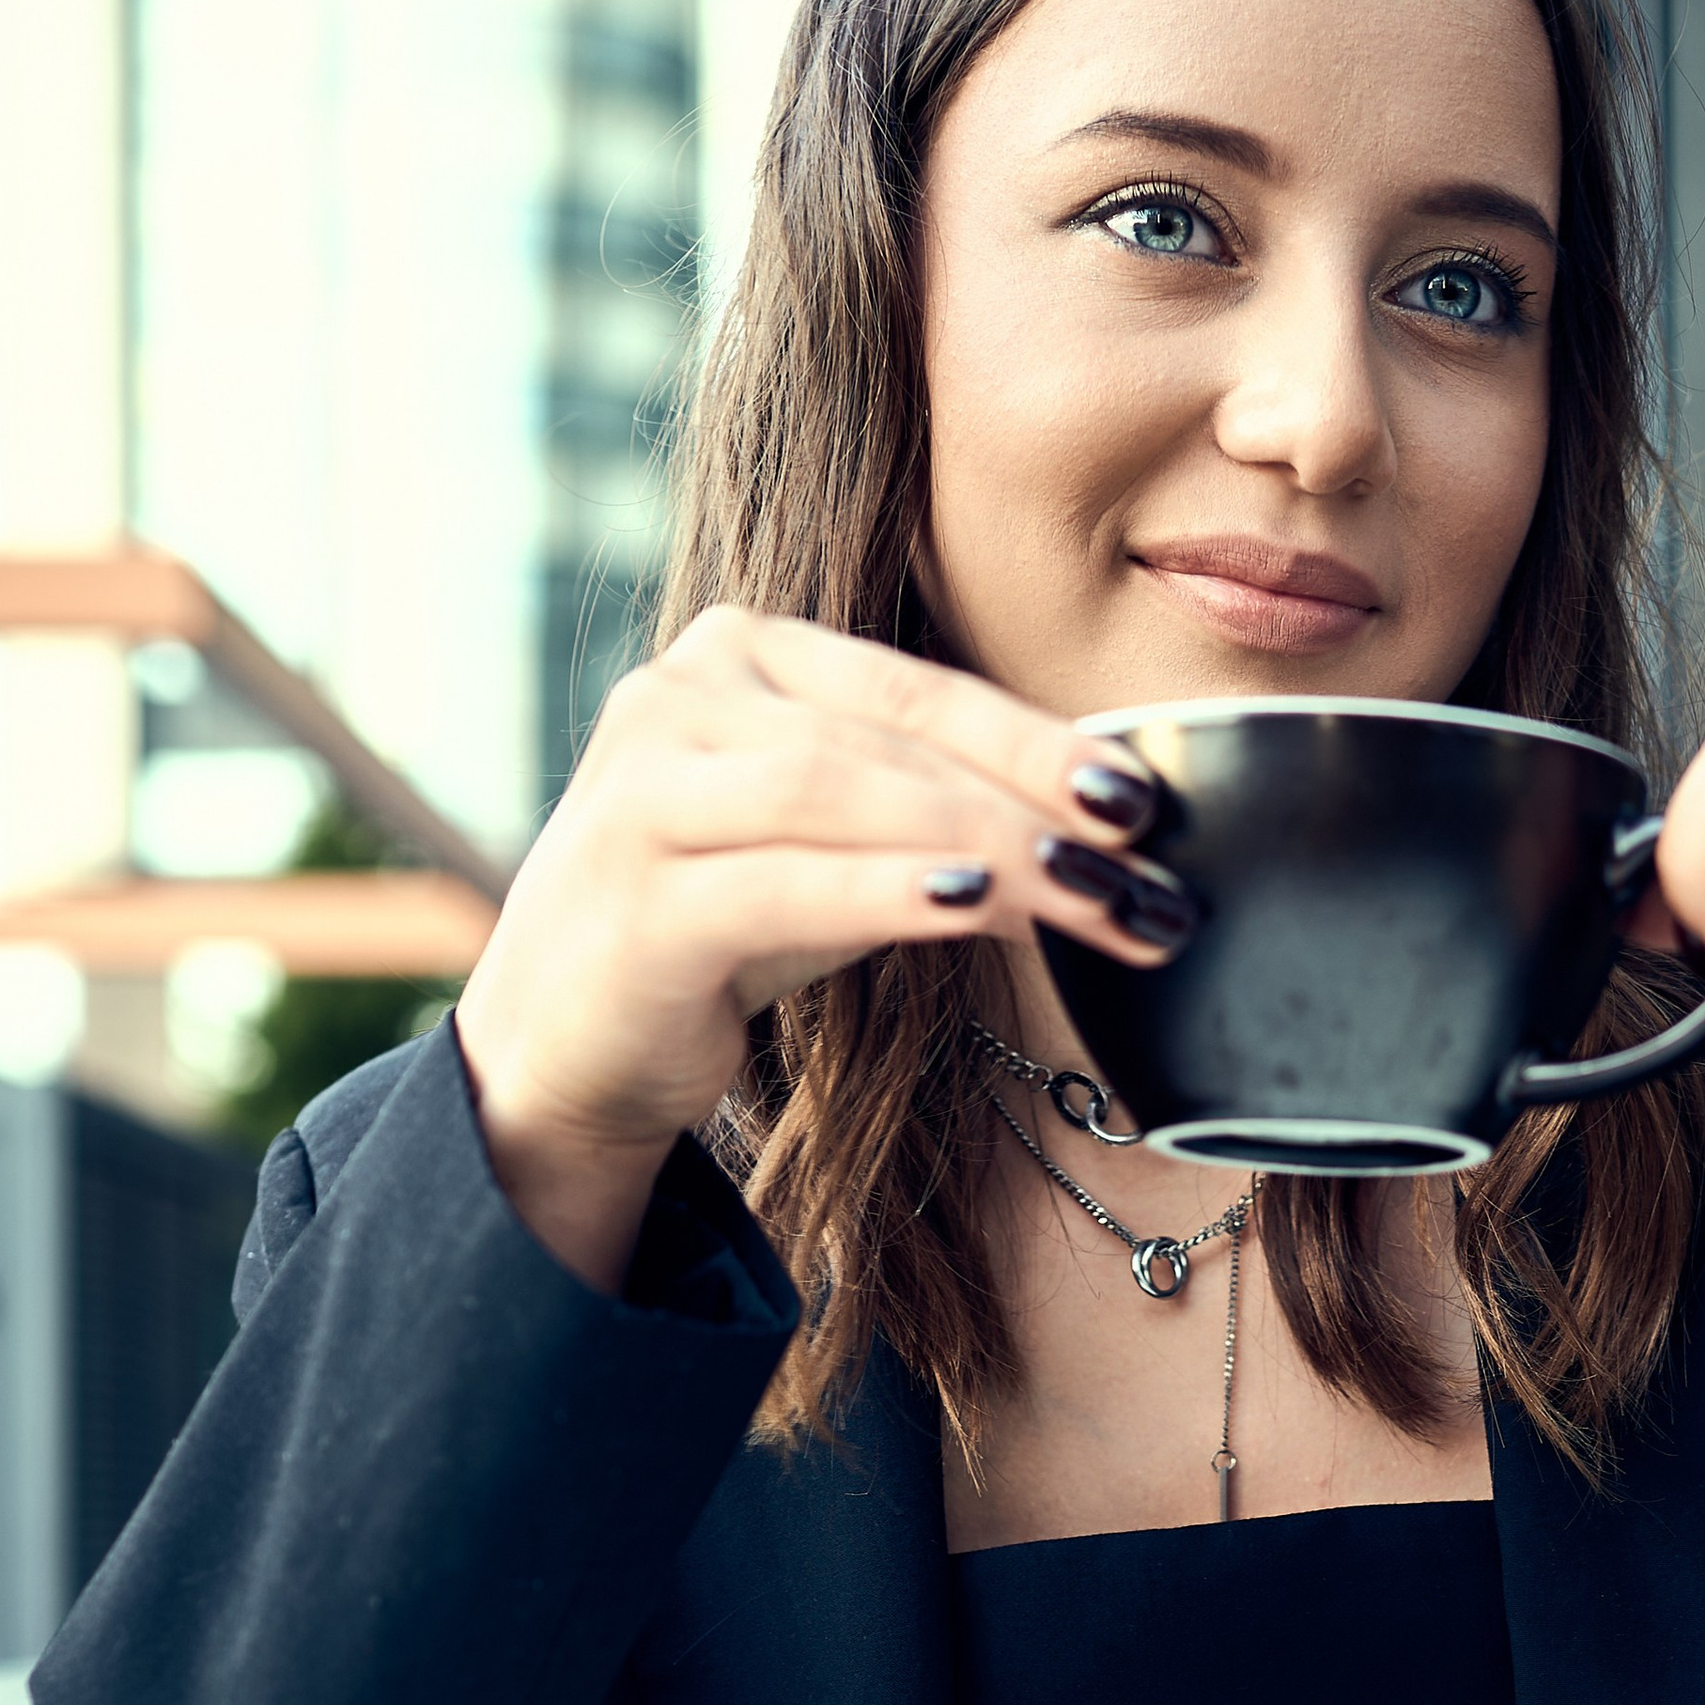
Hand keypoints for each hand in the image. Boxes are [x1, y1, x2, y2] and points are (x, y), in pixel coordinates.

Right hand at [453, 612, 1188, 1291]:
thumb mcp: (835, 846)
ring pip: (839, 791)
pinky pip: (784, 882)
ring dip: (984, 843)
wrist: (561, 1047)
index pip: (916, 688)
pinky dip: (889, 891)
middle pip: (888, 739)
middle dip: (1032, 806)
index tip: (1144, 801)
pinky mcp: (633, 897)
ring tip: (1086, 897)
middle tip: (1144, 877)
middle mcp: (676, 697)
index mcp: (738, 656)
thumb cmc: (720, 931)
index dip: (1037, 739)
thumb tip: (1107, 829)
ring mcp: (641, 791)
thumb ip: (935, 808)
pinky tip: (976, 908)